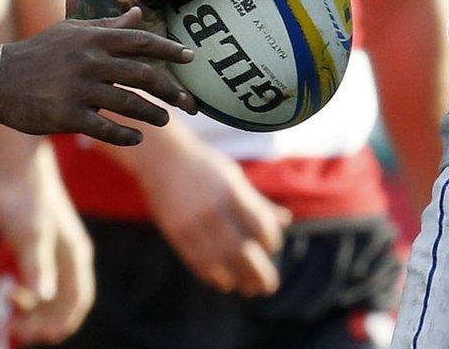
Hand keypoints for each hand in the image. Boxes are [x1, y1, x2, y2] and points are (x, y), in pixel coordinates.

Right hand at [0, 11, 196, 145]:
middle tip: (189, 102)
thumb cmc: (38, 52)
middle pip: (143, 74)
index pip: (140, 41)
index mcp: (93, 38)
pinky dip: (126, 134)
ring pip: (129, 103)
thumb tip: (139, 14)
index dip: (168, 49)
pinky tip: (137, 137)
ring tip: (165, 120)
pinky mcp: (68, 115)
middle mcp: (90, 61)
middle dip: (171, 90)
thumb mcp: (72, 32)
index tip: (190, 57)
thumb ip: (108, 25)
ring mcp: (79, 88)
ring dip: (152, 114)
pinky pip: (106, 128)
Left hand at [0, 159, 94, 343]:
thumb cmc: (25, 198)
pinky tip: (10, 297)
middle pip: (66, 303)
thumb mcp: (30, 233)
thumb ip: (37, 265)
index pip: (78, 300)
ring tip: (11, 320)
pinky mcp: (42, 250)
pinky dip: (29, 298)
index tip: (37, 336)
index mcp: (75, 255)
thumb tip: (43, 297)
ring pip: (53, 296)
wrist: (17, 167)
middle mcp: (71, 258)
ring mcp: (58, 254)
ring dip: (36, 313)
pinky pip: (42, 284)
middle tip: (16, 332)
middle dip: (45, 323)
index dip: (61, 323)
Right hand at [137, 139, 292, 296]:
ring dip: (237, 279)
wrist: (162, 159)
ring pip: (220, 262)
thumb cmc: (205, 166)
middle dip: (258, 273)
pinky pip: (197, 262)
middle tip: (268, 287)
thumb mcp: (234, 177)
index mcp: (231, 192)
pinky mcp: (176, 234)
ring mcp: (193, 224)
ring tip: (248, 288)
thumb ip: (258, 202)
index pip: (260, 226)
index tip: (272, 246)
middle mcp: (213, 210)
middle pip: (241, 251)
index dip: (270, 240)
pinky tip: (224, 281)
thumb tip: (285, 220)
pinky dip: (212, 276)